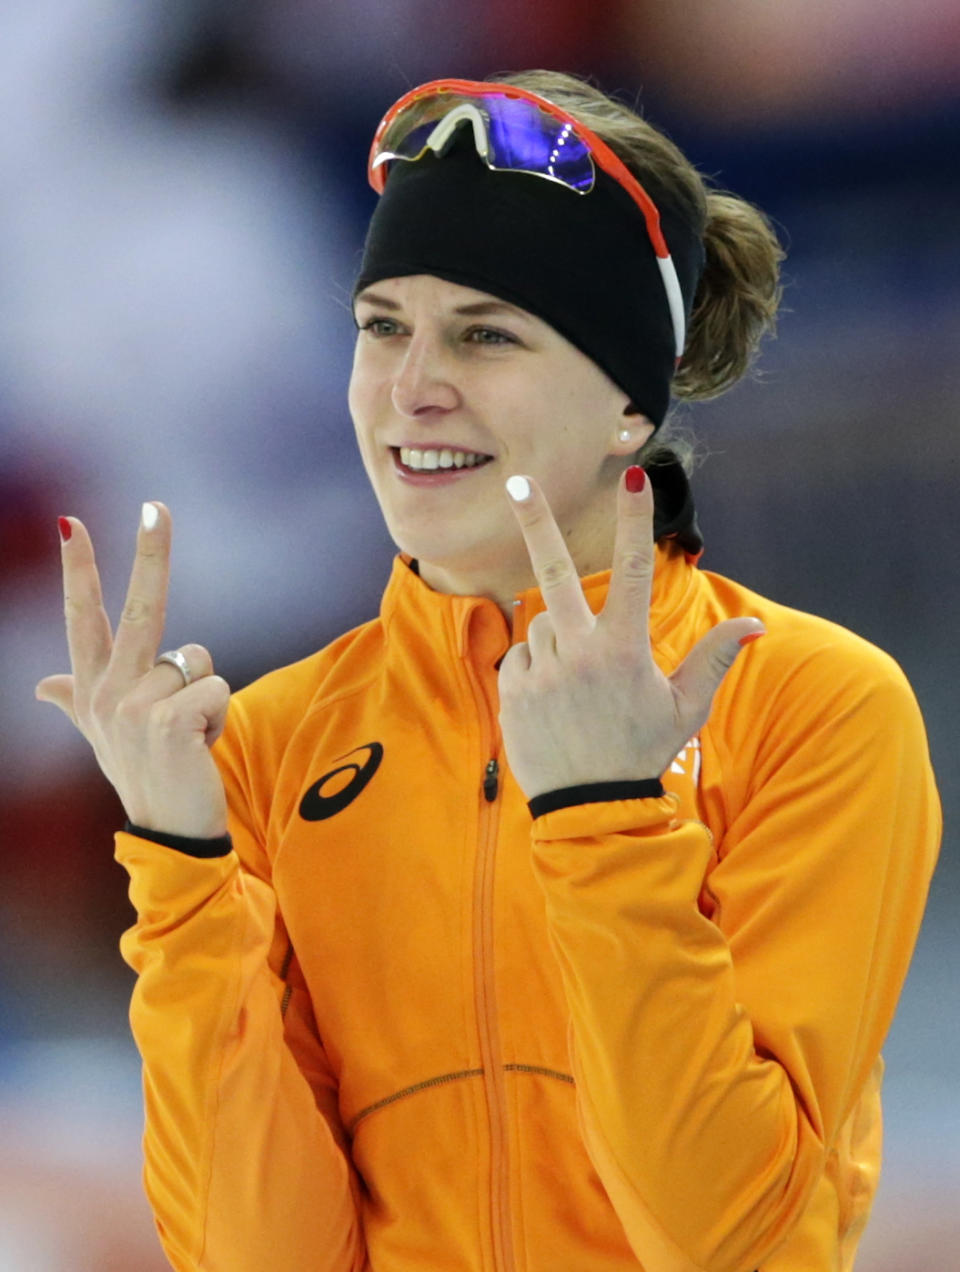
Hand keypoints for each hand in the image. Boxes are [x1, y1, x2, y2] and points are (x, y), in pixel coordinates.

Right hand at [35, 504, 230, 837]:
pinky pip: (216, 685)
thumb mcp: (102, 734)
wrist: (169, 827)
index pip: (81, 617)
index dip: (77, 568)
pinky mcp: (168, 721)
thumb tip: (40, 685)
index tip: (69, 522)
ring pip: (198, 658)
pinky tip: (200, 746)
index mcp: (91, 689)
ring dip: (207, 696)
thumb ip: (74, 700)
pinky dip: (219, 714)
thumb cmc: (145, 772)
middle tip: (155, 506)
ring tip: (190, 734)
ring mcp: (134, 708)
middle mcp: (107, 694)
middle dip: (149, 554)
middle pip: (139, 609)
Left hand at [497, 469, 763, 801]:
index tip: (634, 474)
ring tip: (579, 686)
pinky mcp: (513, 688)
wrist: (590, 808)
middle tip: (520, 482)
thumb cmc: (642, 751)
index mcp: (625, 649)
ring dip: (558, 637)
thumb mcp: (685, 708)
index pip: (631, 569)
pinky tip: (554, 701)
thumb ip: (714, 658)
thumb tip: (754, 626)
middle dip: (537, 521)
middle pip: (554, 570)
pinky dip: (536, 667)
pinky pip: (522, 655)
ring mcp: (542, 669)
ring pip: (543, 623)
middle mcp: (580, 651)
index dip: (634, 519)